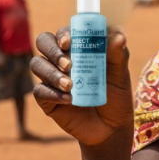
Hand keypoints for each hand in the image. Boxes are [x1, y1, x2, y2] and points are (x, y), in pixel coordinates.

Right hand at [31, 27, 132, 146]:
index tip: (69, 42)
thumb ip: (118, 54)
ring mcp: (51, 78)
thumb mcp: (120, 74)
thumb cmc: (116, 95)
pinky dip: (53, 93)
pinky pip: (39, 91)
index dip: (63, 34)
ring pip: (37, 64)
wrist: (111, 127)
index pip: (63, 33)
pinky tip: (69, 100)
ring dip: (52, 73)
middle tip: (68, 64)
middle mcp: (61, 60)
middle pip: (43, 42)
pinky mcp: (46, 99)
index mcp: (78, 48)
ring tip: (70, 85)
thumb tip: (118, 35)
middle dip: (52, 51)